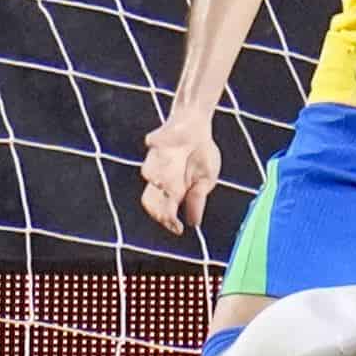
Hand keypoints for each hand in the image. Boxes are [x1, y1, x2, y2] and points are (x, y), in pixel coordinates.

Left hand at [140, 112, 220, 236]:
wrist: (197, 126)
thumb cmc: (201, 154)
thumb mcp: (206, 181)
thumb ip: (197, 200)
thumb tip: (195, 223)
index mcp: (173, 189)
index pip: (164, 210)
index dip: (169, 221)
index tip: (178, 229)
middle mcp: (161, 177)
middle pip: (150, 198)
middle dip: (158, 208)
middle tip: (168, 215)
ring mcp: (156, 159)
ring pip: (149, 173)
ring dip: (157, 180)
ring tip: (164, 185)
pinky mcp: (156, 141)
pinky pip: (153, 147)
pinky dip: (155, 148)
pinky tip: (155, 148)